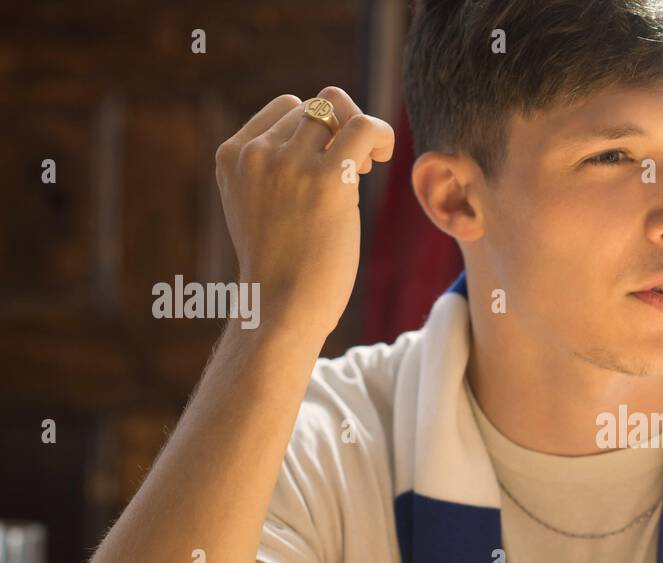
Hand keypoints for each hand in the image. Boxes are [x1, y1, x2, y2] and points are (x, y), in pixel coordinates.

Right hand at [214, 87, 394, 341]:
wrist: (279, 310)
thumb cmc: (280, 270)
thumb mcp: (258, 208)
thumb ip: (274, 170)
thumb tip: (327, 134)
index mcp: (233, 156)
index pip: (285, 107)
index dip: (316, 127)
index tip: (329, 161)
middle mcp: (256, 153)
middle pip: (314, 107)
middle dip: (338, 132)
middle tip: (353, 170)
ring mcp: (289, 164)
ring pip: (337, 111)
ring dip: (359, 133)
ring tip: (365, 168)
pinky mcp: (326, 181)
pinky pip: (364, 126)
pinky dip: (381, 133)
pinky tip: (385, 155)